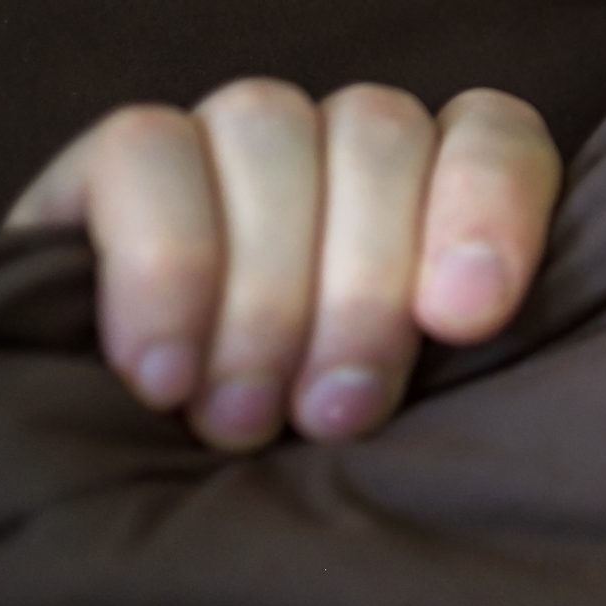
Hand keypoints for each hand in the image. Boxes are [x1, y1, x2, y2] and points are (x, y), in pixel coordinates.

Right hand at [6, 80, 560, 451]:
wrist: (113, 480)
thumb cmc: (293, 453)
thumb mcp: (378, 410)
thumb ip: (434, 345)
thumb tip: (468, 311)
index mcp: (432, 179)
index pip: (492, 132)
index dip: (488, 201)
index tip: (467, 318)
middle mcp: (336, 138)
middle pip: (379, 131)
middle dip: (363, 288)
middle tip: (332, 415)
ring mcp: (227, 134)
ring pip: (269, 125)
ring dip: (263, 289)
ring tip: (243, 418)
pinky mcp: (119, 159)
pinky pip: (144, 149)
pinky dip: (161, 265)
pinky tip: (164, 373)